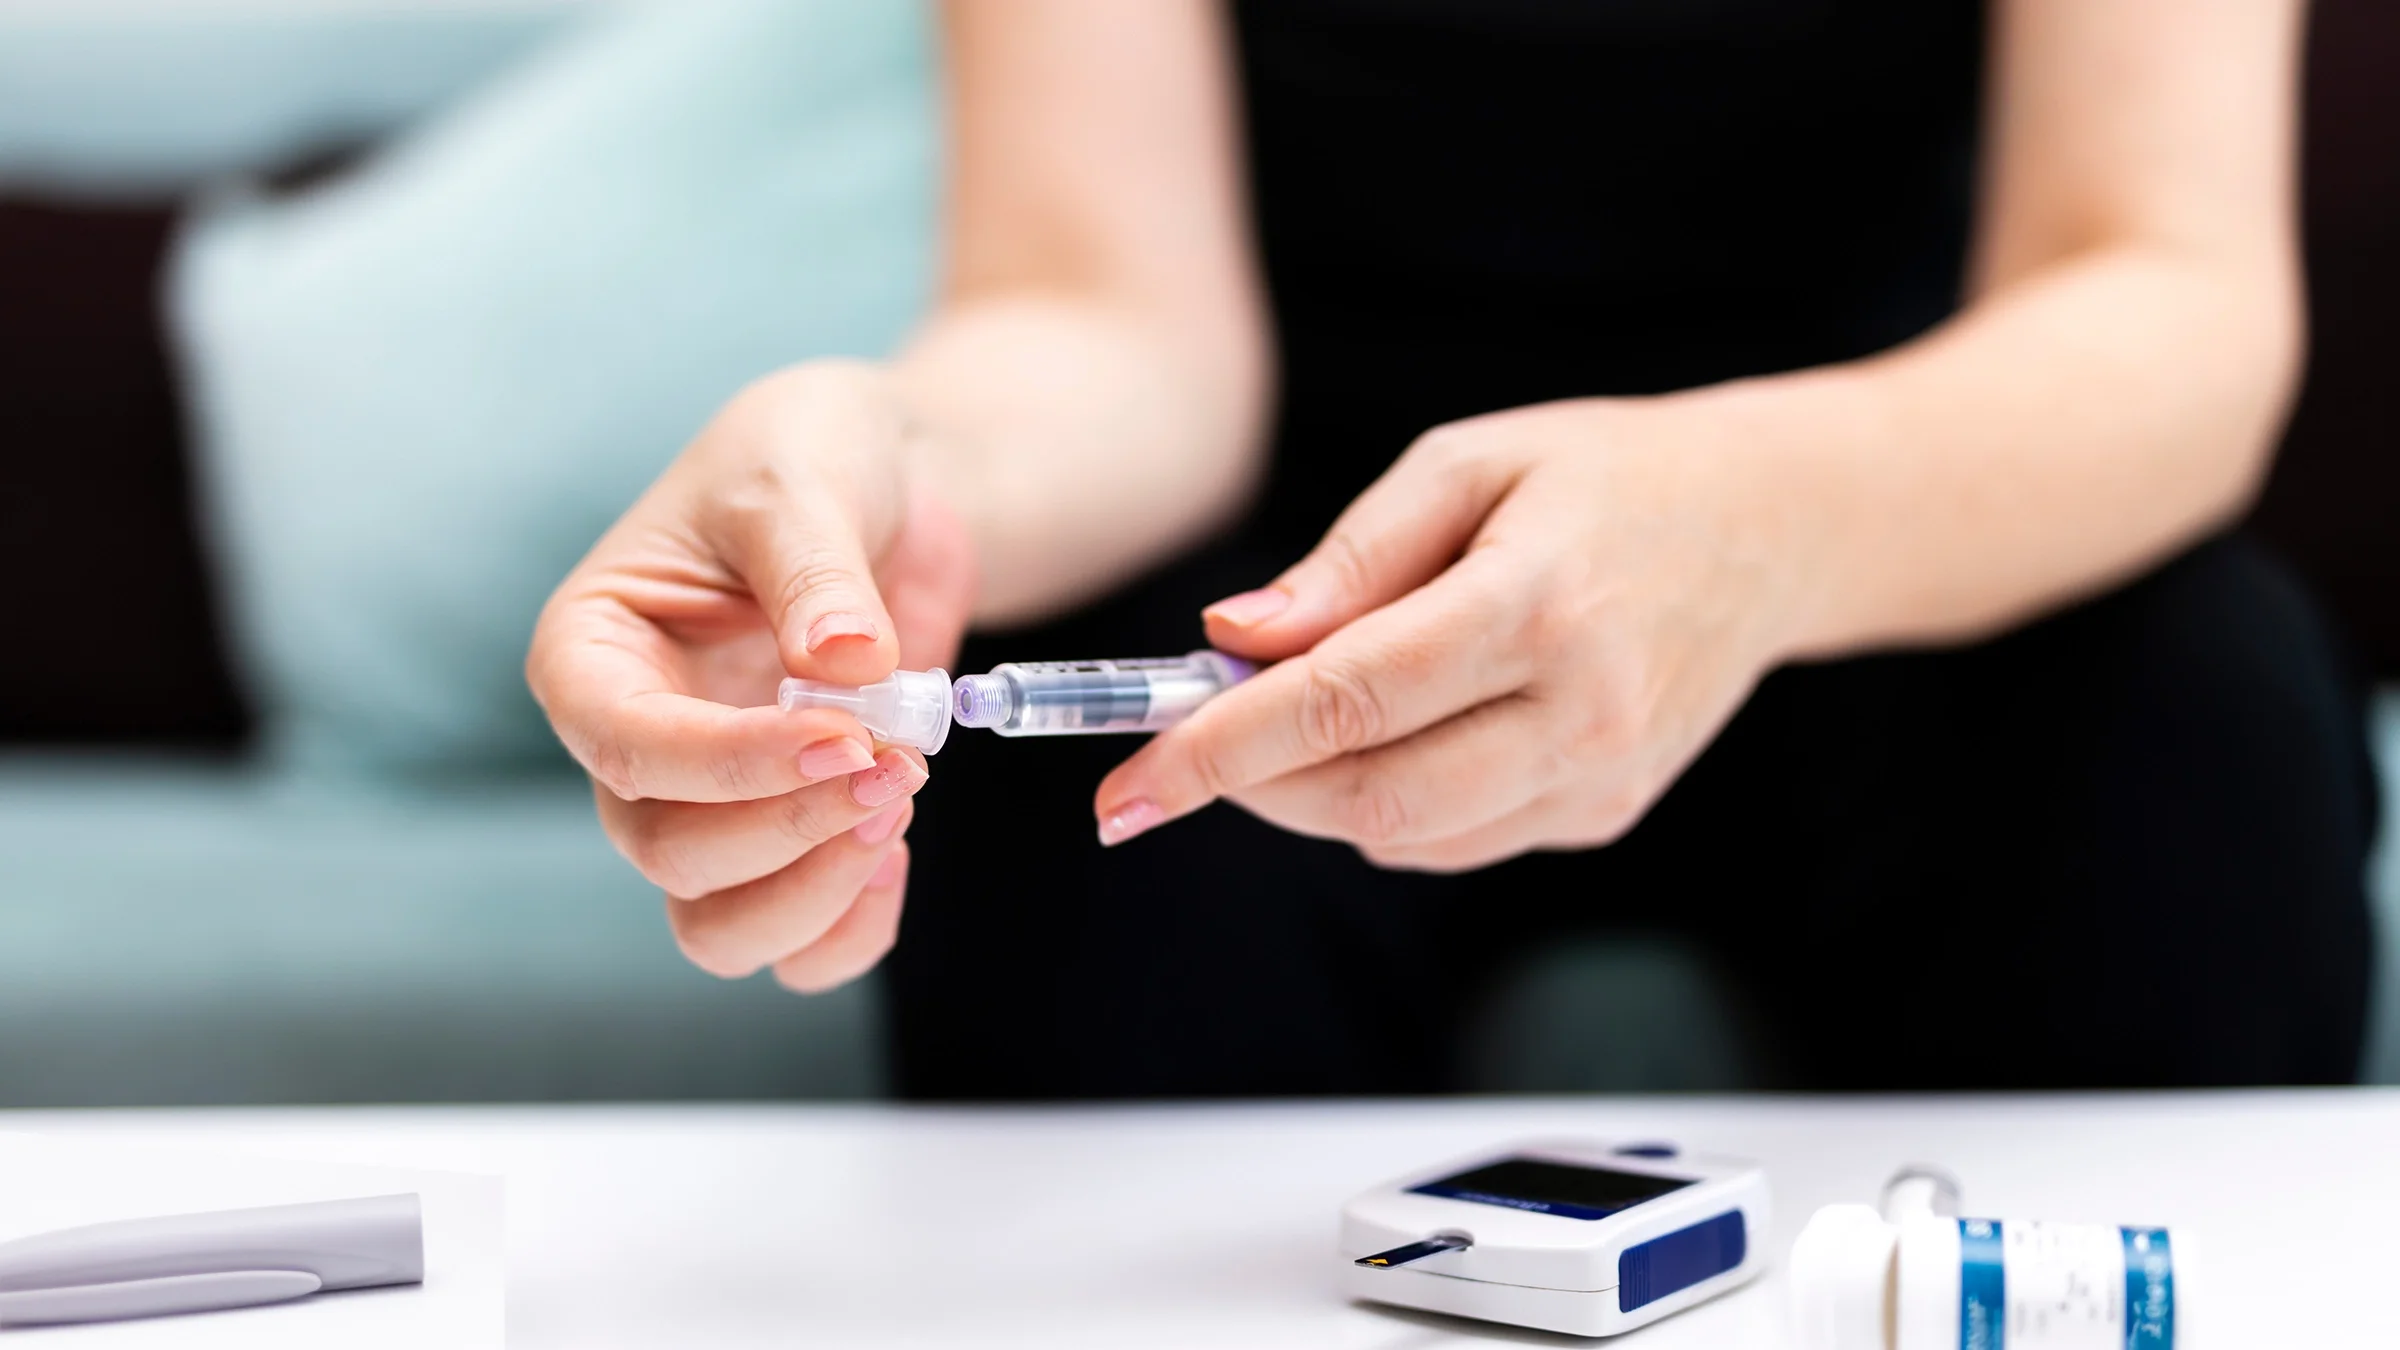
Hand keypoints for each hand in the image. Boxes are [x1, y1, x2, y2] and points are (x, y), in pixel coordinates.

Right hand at [527, 362, 976, 988]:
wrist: (891, 482)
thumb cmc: (808, 457)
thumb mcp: (799, 479)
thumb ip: (814, 570)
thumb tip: (844, 662)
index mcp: (593, 653)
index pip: (629, 746)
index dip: (730, 763)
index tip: (843, 738)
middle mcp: (636, 744)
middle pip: (671, 854)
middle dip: (788, 828)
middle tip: (898, 766)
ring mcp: (710, 801)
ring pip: (717, 925)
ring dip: (814, 893)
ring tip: (901, 802)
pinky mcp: (787, 830)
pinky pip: (795, 940)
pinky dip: (848, 928)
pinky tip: (897, 857)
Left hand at [1093, 396, 1810, 870]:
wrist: (1767, 530)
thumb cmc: (1602, 476)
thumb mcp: (1468, 463)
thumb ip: (1347, 561)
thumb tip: (1229, 643)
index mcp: (1538, 604)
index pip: (1346, 702)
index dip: (1220, 751)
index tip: (1125, 787)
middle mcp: (1582, 711)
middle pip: (1368, 796)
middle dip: (1253, 783)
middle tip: (1191, 738)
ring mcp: (1602, 779)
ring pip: (1404, 835)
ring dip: (1313, 794)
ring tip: (1305, 709)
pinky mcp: (1605, 816)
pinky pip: (1455, 841)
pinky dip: (1387, 803)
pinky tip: (1398, 730)